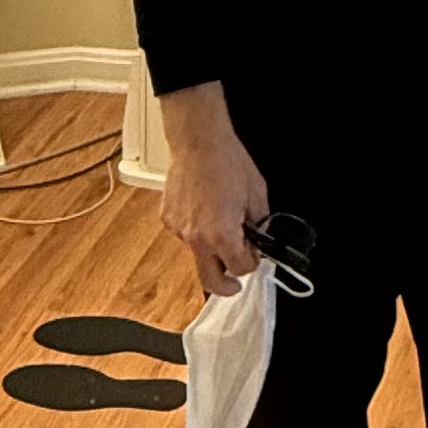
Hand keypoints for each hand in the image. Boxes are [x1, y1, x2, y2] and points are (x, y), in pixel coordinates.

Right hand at [159, 81, 267, 299]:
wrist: (198, 140)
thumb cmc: (227, 161)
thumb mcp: (257, 195)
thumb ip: (259, 225)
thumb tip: (259, 239)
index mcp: (221, 234)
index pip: (240, 269)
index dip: (251, 264)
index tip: (255, 255)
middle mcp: (196, 238)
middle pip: (210, 281)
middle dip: (226, 286)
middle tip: (235, 283)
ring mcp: (179, 230)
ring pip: (198, 256)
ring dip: (212, 251)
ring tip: (221, 223)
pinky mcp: (168, 219)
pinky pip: (186, 236)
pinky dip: (198, 231)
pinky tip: (205, 209)